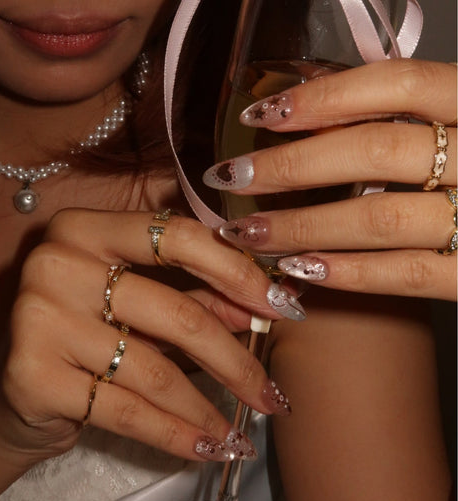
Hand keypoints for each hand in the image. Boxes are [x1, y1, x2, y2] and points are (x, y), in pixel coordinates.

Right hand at [0, 209, 293, 465]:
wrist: (16, 394)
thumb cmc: (87, 336)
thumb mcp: (142, 309)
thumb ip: (200, 298)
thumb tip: (266, 306)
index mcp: (85, 228)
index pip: (178, 236)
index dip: (239, 272)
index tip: (282, 307)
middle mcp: (56, 262)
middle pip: (176, 311)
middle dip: (235, 360)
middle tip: (270, 393)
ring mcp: (39, 317)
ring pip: (155, 368)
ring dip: (210, 406)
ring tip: (242, 429)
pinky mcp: (32, 374)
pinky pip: (126, 410)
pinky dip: (176, 433)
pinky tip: (209, 446)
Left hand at [203, 59, 456, 300]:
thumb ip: (404, 113)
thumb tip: (313, 96)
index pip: (400, 83)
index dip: (325, 96)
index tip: (262, 115)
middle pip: (376, 151)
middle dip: (292, 166)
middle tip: (234, 176)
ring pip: (381, 217)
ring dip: (302, 226)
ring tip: (246, 231)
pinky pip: (410, 275)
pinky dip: (351, 273)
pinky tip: (301, 269)